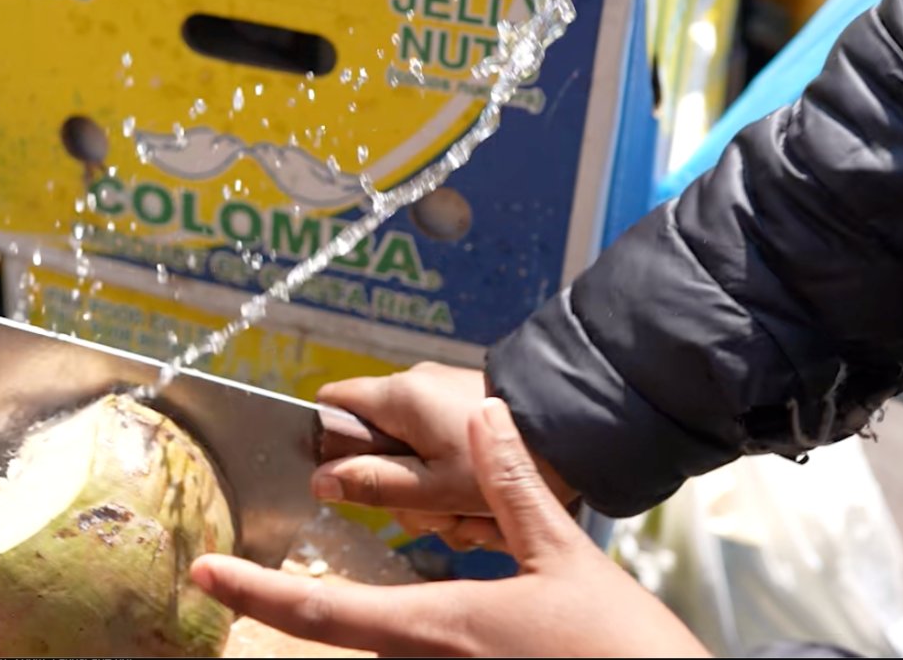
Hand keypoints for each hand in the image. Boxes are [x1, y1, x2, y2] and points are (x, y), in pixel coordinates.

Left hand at [192, 399, 710, 657]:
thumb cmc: (623, 650)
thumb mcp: (564, 559)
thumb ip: (513, 490)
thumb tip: (485, 420)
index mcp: (441, 628)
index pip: (325, 613)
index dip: (256, 594)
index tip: (206, 575)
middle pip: (358, 636)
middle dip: (322, 608)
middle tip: (284, 581)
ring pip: (397, 650)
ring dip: (390, 625)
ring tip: (418, 607)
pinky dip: (425, 641)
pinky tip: (466, 631)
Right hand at [316, 363, 576, 549]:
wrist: (582, 432)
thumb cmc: (510, 462)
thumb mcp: (434, 489)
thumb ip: (373, 485)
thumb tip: (319, 481)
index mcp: (397, 396)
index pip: (328, 406)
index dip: (330, 446)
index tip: (355, 484)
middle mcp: (416, 387)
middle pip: (373, 443)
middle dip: (396, 489)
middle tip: (432, 514)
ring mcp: (445, 397)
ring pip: (410, 455)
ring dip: (431, 494)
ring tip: (469, 515)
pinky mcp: (471, 410)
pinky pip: (442, 451)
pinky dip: (456, 482)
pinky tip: (484, 503)